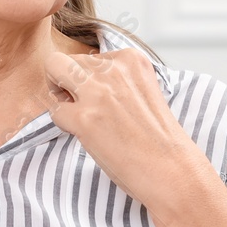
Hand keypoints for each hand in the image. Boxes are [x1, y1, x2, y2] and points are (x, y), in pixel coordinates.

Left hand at [44, 49, 206, 211]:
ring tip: (80, 116)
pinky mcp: (85, 119)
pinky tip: (83, 134)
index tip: (101, 99)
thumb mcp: (142, 92)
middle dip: (65, 79)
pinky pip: (55, 109)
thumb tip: (81, 81)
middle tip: (77, 103)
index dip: (88, 79)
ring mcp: (98, 92)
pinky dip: (63, 123)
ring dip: (60, 94)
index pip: (91, 56)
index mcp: (132, 60)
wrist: (172, 170)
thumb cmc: (157, 140)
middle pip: (68, 58)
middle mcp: (115, 69)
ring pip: (54, 69)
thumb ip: (116, 80)